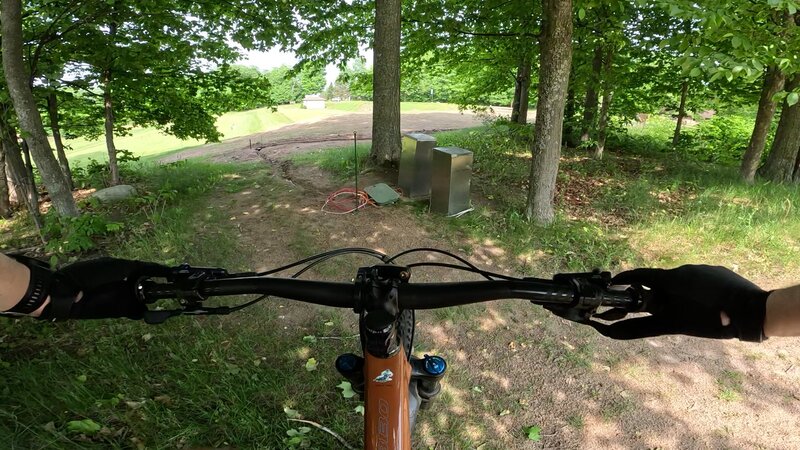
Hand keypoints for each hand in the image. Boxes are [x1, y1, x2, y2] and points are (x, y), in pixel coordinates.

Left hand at [45, 258, 170, 319]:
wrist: (67, 293)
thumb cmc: (90, 274)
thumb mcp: (117, 266)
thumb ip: (139, 267)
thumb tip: (160, 268)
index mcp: (124, 268)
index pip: (148, 269)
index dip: (161, 272)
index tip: (176, 273)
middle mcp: (126, 283)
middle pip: (148, 285)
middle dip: (160, 287)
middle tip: (176, 290)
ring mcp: (123, 297)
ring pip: (144, 299)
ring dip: (154, 300)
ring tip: (170, 300)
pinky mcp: (118, 311)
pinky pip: (136, 312)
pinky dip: (145, 312)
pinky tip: (154, 312)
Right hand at [589, 265, 768, 341]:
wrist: (750, 310)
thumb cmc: (707, 318)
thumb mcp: (671, 325)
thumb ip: (639, 328)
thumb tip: (610, 333)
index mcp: (669, 278)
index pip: (640, 275)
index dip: (625, 279)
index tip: (614, 283)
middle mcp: (683, 269)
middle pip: (661, 280)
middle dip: (654, 292)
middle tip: (654, 308)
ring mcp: (703, 269)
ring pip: (682, 281)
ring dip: (677, 293)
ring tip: (683, 311)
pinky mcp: (719, 272)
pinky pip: (700, 281)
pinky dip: (696, 291)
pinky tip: (704, 305)